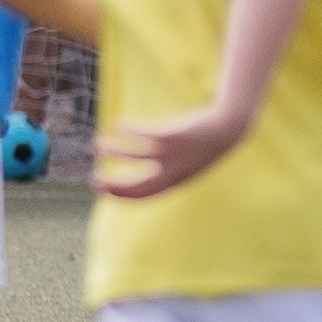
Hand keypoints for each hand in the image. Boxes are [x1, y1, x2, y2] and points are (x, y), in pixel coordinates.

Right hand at [95, 101, 252, 198]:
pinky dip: (128, 129)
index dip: (121, 196)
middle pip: (135, 182)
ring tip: (97, 145)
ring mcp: (170, 154)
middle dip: (111, 182)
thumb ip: (170, 173)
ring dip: (112, 151)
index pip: (143, 196)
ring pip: (133, 155)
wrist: (228, 129)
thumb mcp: (189, 165)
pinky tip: (118, 124)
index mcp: (174, 182)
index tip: (104, 192)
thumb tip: (149, 175)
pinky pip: (142, 133)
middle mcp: (170, 172)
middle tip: (93, 177)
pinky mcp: (170, 135)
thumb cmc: (207, 147)